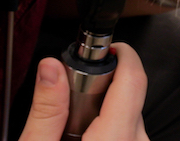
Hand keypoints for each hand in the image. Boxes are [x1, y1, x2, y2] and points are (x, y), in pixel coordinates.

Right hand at [18, 43, 149, 140]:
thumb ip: (46, 110)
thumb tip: (51, 68)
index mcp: (114, 139)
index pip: (134, 79)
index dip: (121, 54)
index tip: (106, 48)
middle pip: (129, 96)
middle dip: (101, 88)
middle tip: (70, 100)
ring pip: (129, 115)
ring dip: (104, 112)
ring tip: (72, 130)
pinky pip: (129, 133)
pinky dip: (109, 130)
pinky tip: (84, 140)